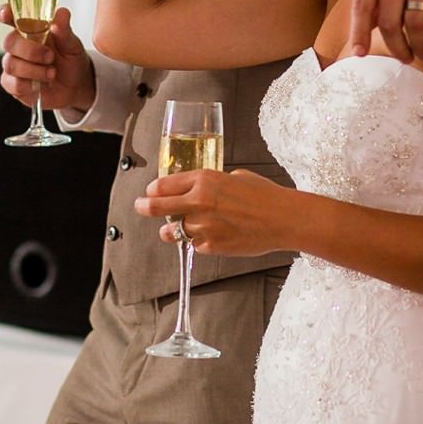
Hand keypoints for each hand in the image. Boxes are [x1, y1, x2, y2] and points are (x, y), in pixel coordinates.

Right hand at [0, 4, 95, 113]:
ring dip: (34, 70)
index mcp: (31, 29)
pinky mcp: (13, 84)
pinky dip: (28, 85)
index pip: (11, 17)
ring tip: (51, 73)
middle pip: (9, 42)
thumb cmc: (70, 61)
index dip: (5, 13)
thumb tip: (61, 13)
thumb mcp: (72, 44)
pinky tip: (41, 83)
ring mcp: (14, 64)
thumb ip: (64, 30)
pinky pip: (12, 83)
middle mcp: (20, 45)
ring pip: (11, 64)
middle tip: (50, 56)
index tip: (5, 14)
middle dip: (30, 51)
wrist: (75, 87)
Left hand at [133, 167, 288, 255]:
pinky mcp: (211, 246)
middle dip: (144, 207)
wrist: (283, 219)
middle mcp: (198, 202)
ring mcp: (203, 226)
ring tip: (169, 230)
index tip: (150, 192)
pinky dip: (197, 241)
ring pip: (174, 230)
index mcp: (203, 180)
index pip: (164, 185)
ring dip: (171, 230)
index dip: (154, 189)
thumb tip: (201, 189)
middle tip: (138, 206)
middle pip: (157, 207)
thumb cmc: (264, 195)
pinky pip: (194, 244)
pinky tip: (209, 236)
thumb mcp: (235, 177)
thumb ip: (213, 183)